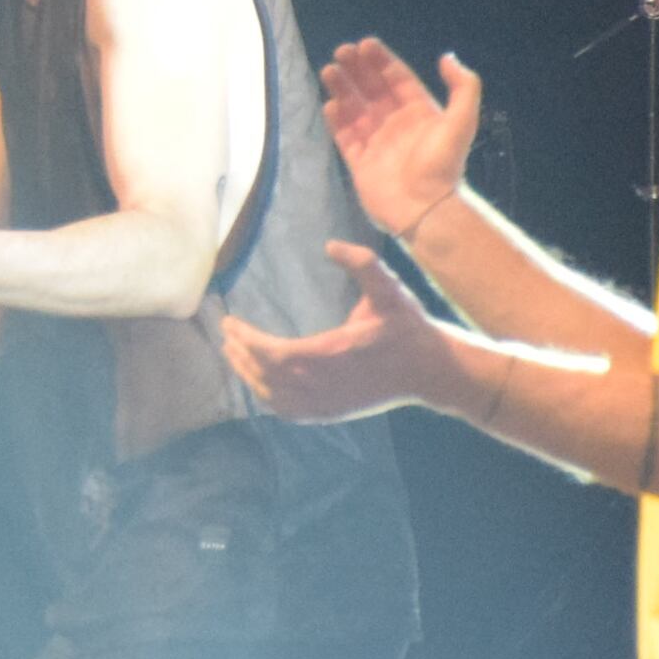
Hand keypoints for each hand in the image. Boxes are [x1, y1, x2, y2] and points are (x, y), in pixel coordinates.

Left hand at [219, 239, 466, 425]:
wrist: (433, 371)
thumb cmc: (408, 329)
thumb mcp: (390, 291)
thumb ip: (363, 264)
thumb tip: (331, 244)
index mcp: (331, 355)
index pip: (272, 352)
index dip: (246, 339)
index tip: (229, 323)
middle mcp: (324, 385)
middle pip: (265, 375)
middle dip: (241, 355)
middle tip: (226, 336)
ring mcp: (328, 404)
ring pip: (273, 396)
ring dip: (249, 376)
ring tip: (234, 355)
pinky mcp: (333, 413)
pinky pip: (289, 412)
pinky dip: (268, 399)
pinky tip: (259, 385)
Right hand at [321, 38, 480, 245]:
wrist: (425, 207)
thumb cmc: (443, 163)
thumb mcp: (462, 121)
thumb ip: (463, 87)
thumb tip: (447, 57)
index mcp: (420, 113)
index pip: (398, 80)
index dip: (382, 61)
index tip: (365, 44)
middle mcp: (396, 124)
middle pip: (372, 90)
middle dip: (357, 69)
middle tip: (342, 51)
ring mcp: (376, 143)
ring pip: (354, 109)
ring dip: (342, 88)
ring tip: (328, 70)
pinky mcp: (359, 162)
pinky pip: (344, 136)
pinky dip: (336, 120)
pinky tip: (329, 104)